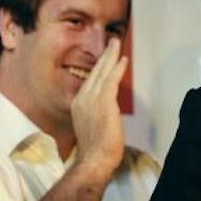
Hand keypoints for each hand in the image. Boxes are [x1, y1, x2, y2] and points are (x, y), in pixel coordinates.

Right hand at [69, 37, 127, 178]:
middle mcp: (82, 98)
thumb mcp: (91, 126)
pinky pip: (111, 79)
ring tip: (117, 43)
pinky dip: (117, 68)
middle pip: (95, 71)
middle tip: (112, 42)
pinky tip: (123, 59)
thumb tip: (105, 111)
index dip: (98, 67)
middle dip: (105, 55)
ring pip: (102, 71)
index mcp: (78, 103)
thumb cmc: (95, 150)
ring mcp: (92, 99)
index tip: (105, 58)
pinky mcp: (104, 101)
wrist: (94, 159)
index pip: (89, 80)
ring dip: (111, 56)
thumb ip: (96, 114)